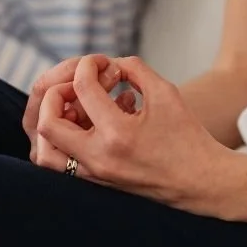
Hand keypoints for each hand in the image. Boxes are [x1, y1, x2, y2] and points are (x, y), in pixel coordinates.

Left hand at [36, 55, 232, 212]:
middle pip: (48, 123)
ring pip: (46, 152)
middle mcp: (99, 159)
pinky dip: (64, 139)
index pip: (82, 87)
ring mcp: (95, 176)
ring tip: (76, 105)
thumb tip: (108, 63)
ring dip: (53, 121)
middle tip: (79, 83)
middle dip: (57, 93)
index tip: (103, 62)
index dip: (89, 64)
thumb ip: (133, 68)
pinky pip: (62, 164)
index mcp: (118, 133)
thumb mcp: (164, 90)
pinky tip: (90, 122)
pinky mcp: (96, 184)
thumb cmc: (186, 135)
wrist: (200, 182)